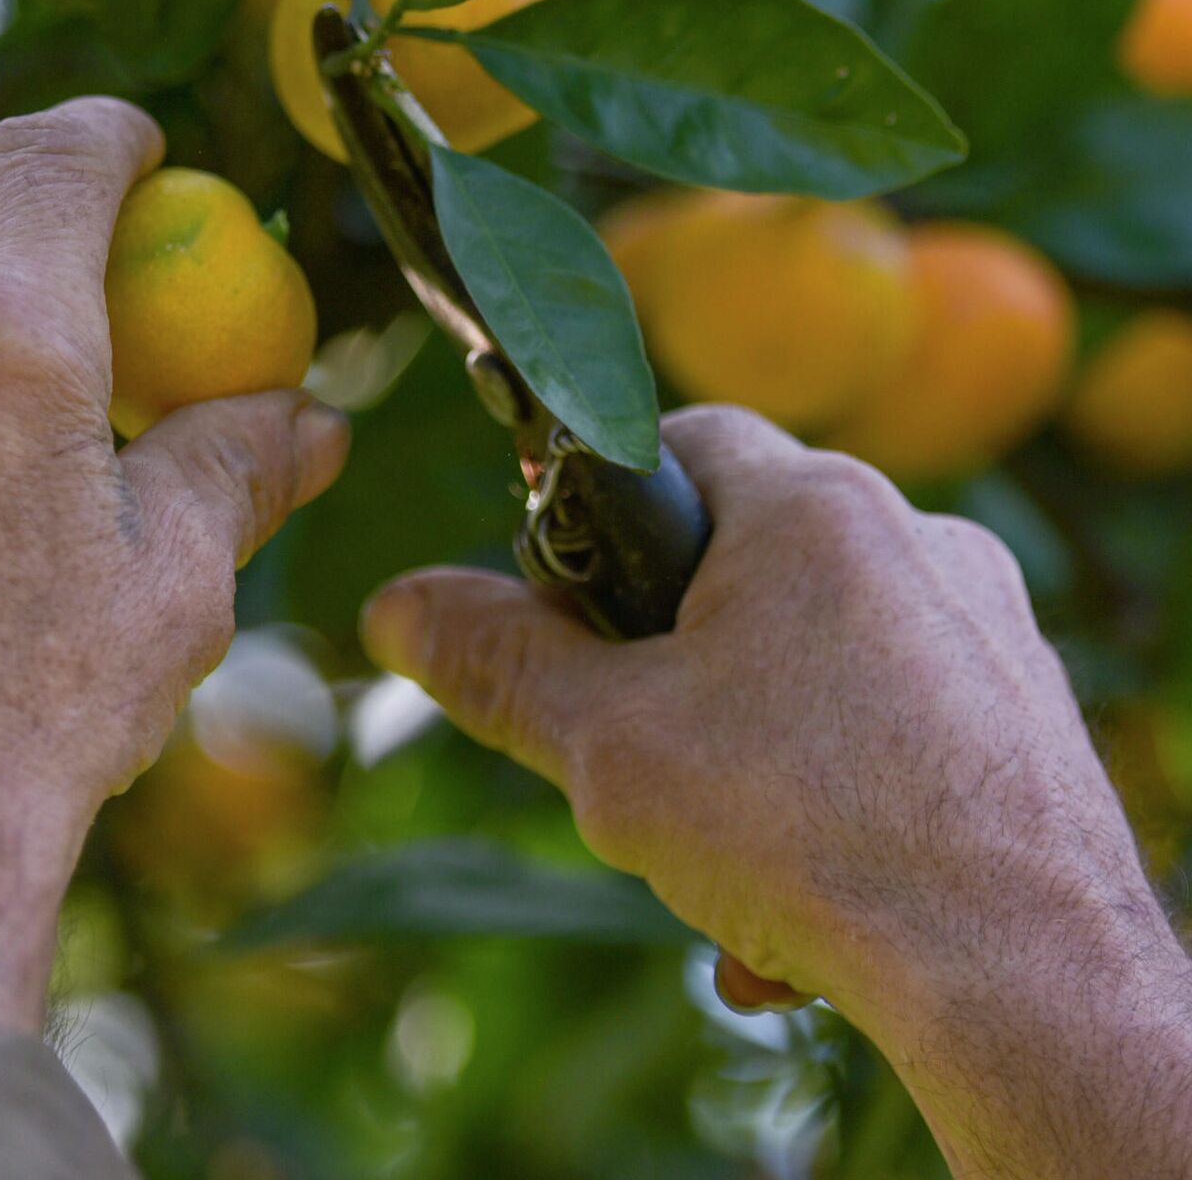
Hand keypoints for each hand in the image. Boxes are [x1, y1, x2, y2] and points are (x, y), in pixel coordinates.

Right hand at [361, 406, 1191, 1179]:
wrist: (1028, 985)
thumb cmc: (808, 833)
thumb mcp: (604, 745)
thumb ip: (495, 661)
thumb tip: (395, 606)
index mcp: (813, 507)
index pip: (679, 438)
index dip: (601, 515)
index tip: (570, 610)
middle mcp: (916, 540)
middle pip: (743, 559)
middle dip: (670, 662)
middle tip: (632, 754)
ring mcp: (986, 631)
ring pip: (816, 659)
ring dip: (745, 749)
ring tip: (717, 866)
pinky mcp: (1026, 721)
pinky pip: (894, 726)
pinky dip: (831, 796)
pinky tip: (802, 913)